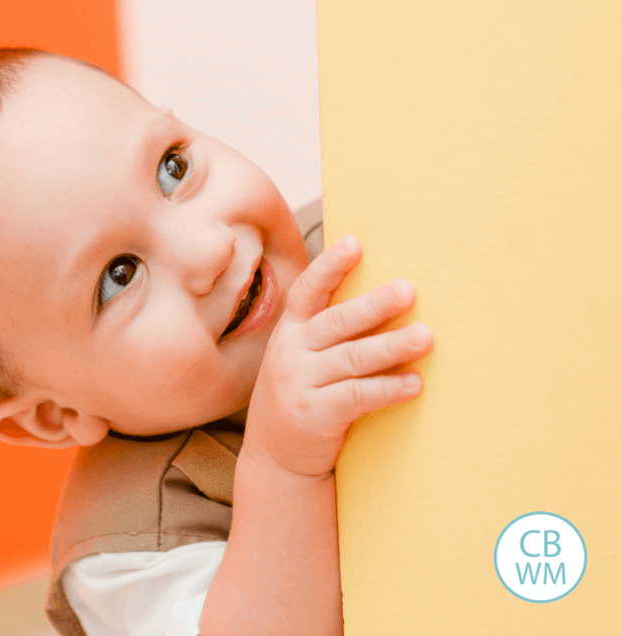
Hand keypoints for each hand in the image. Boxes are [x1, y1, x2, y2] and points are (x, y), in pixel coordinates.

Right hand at [242, 235, 432, 478]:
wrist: (275, 458)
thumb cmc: (300, 395)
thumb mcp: (299, 357)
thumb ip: (326, 332)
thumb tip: (383, 299)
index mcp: (290, 331)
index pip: (307, 291)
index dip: (330, 266)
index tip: (355, 243)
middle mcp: (291, 352)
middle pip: (336, 322)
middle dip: (374, 305)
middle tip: (408, 290)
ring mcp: (300, 384)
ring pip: (352, 359)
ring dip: (391, 346)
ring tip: (426, 336)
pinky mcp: (315, 416)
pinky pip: (358, 397)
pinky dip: (388, 389)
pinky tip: (415, 382)